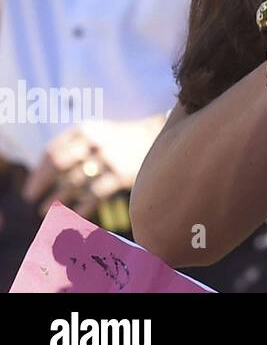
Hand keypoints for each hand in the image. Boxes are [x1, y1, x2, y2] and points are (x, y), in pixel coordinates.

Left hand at [22, 116, 164, 218]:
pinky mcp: (122, 174)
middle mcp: (96, 141)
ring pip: (75, 181)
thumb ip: (73, 147)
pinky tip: (73, 215)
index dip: (38, 171)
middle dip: (41, 183)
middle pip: (59, 164)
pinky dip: (82, 207)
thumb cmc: (120, 139)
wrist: (157, 136)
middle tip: (31, 198)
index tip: (30, 187)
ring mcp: (110, 157)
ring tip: (44, 211)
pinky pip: (95, 194)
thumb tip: (43, 176)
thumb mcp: (97, 133)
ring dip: (57, 198)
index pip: (53, 150)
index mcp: (86, 129)